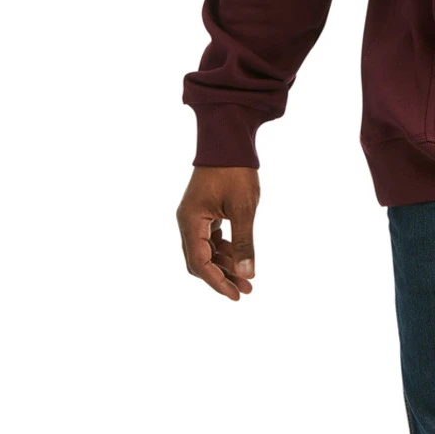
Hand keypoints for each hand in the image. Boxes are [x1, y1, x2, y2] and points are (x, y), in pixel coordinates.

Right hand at [176, 166, 260, 298]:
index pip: (199, 263)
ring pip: (204, 250)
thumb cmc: (236, 170)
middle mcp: (186, 221)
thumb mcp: (244, 208)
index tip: (237, 295)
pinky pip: (209, 238)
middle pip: (199, 261)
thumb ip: (243, 242)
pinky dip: (222, 249)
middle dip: (221, 277)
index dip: (218, 282)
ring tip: (246, 278)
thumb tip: (247, 274)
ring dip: (223, 264)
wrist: (229, 138)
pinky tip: (237, 256)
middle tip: (245, 290)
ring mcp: (193, 215)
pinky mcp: (202, 210)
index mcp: (190, 221)